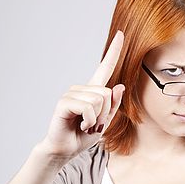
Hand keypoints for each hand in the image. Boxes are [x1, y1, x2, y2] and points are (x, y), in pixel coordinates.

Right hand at [38, 30, 125, 160]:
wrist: (65, 150)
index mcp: (93, 91)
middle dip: (105, 114)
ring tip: (86, 125)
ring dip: (97, 119)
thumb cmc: (82, 136)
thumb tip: (119, 86)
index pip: (105, 67)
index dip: (113, 51)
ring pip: (99, 101)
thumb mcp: (104, 123)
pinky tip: (80, 125)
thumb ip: (113, 106)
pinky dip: (89, 121)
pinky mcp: (64, 102)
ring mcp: (71, 94)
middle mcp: (82, 89)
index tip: (120, 34)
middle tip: (93, 124)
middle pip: (107, 93)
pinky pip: (87, 108)